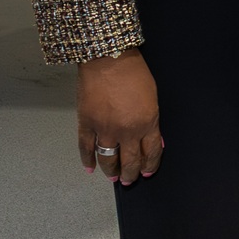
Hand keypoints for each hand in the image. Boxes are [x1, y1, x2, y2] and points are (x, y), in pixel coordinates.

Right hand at [77, 48, 163, 185]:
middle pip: (129, 161)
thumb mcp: (152, 96)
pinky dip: (87, 160)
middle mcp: (126, 131)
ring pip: (108, 160)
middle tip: (129, 179)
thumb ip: (151, 120)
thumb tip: (152, 139)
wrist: (108, 58)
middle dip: (130, 174)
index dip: (150, 165)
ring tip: (113, 177)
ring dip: (111, 172)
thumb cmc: (133, 72)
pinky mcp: (86, 124)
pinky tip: (90, 168)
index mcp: (147, 123)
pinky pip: (86, 149)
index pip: (151, 152)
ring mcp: (104, 129)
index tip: (148, 172)